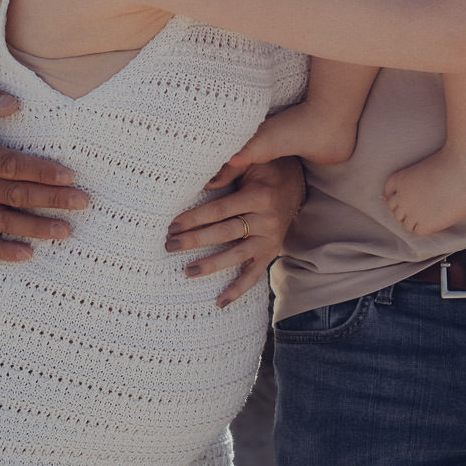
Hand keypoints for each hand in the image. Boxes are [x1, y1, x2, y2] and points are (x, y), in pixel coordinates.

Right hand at [0, 81, 88, 262]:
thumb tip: (12, 104)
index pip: (9, 166)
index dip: (40, 171)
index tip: (70, 175)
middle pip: (11, 195)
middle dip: (50, 200)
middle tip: (83, 202)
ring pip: (1, 220)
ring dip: (35, 228)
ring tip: (67, 230)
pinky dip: (2, 251)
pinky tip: (28, 255)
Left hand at [165, 157, 306, 306]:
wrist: (296, 182)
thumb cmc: (266, 169)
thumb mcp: (250, 162)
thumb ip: (227, 171)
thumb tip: (202, 183)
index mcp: (259, 196)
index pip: (219, 210)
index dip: (195, 218)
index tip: (173, 224)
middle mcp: (266, 220)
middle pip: (224, 233)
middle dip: (195, 241)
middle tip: (169, 246)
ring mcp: (270, 239)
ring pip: (237, 255)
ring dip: (211, 265)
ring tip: (187, 272)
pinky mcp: (271, 251)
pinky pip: (254, 274)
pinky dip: (238, 289)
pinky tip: (220, 302)